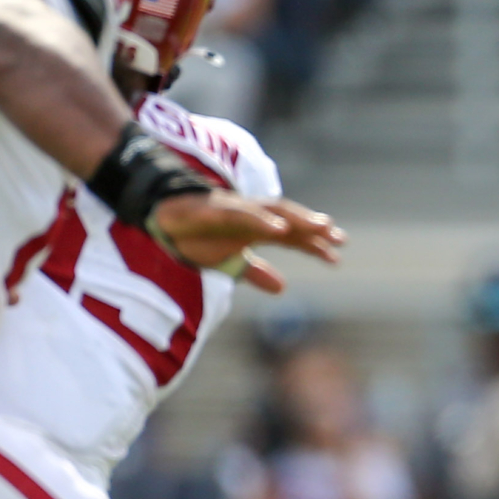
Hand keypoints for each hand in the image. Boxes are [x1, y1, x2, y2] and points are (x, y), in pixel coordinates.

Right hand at [154, 191, 344, 292]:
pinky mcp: (213, 209)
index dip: (314, 245)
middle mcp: (251, 216)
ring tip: (321, 227)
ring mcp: (234, 209)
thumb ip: (256, 272)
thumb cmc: (196, 237)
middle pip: (289, 219)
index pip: (292, 236)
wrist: (159, 220)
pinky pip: (241, 214)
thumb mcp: (230, 263)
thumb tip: (283, 288)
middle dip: (314, 228)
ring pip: (271, 210)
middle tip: (340, 238)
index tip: (337, 257)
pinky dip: (261, 219)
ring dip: (297, 218)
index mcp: (257, 228)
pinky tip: (279, 228)